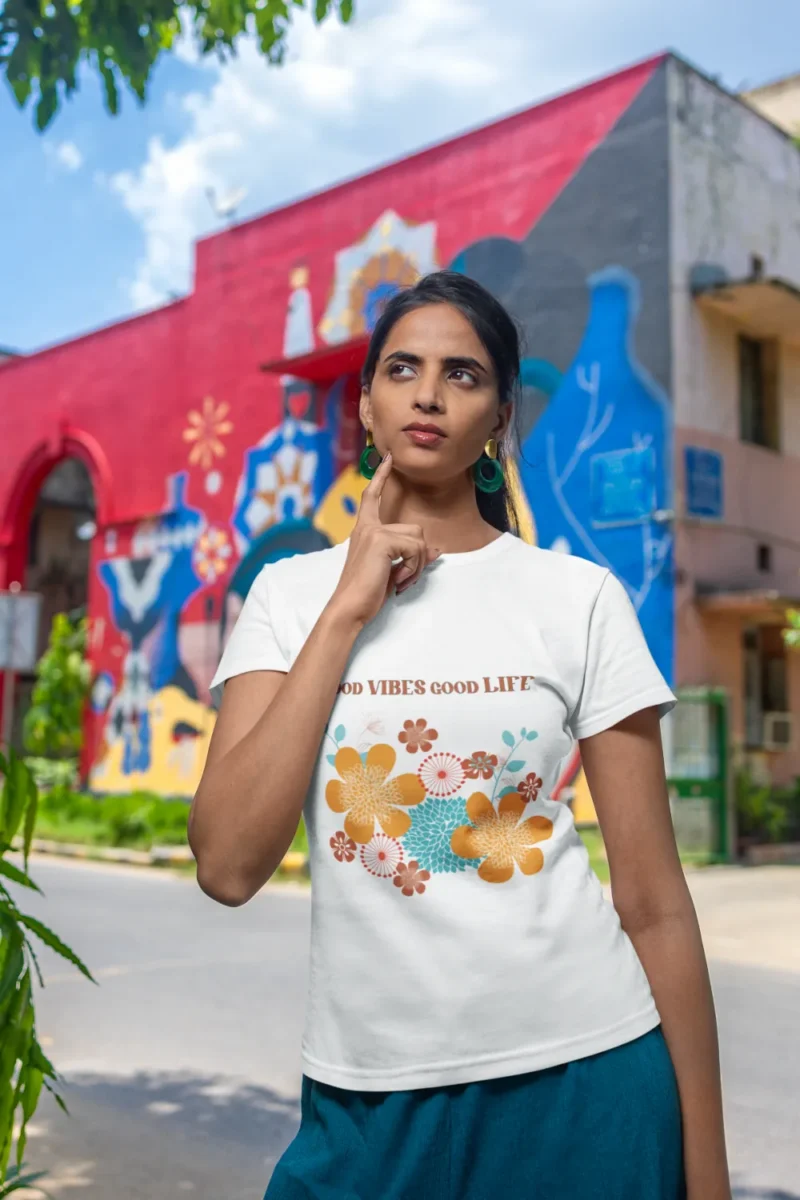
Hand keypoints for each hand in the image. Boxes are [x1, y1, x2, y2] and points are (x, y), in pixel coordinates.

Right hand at [327, 452, 440, 627]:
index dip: (381, 477)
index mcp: (364, 531)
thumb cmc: (367, 593)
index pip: (372, 497)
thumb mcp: (392, 570)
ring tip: (400, 581)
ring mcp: (374, 532)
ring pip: (419, 540)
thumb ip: (411, 556)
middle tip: (404, 578)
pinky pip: (415, 549)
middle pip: (416, 529)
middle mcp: (367, 527)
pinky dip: (413, 569)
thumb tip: (437, 550)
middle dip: (420, 556)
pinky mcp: (381, 541)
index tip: (388, 458)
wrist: (349, 607)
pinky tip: (397, 581)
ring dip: (417, 565)